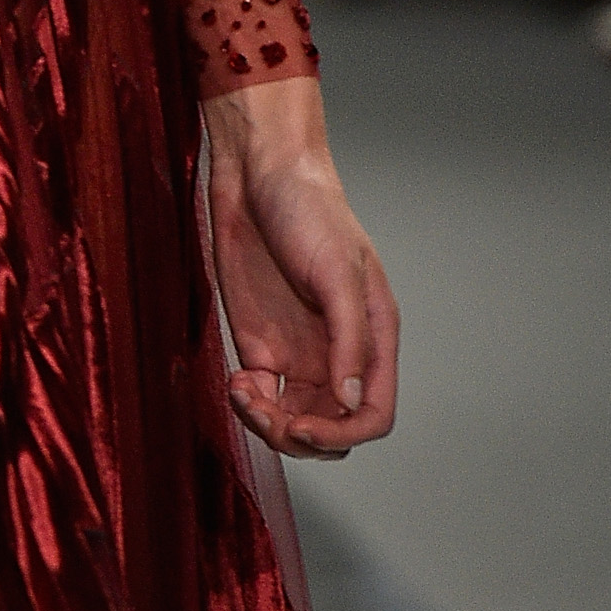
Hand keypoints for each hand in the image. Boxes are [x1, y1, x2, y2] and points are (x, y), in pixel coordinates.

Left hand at [204, 77, 397, 461]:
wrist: (256, 172)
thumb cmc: (309, 209)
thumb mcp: (336, 271)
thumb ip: (347, 339)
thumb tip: (349, 402)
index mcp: (370, 338)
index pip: (373, 414)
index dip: (344, 434)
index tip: (305, 425)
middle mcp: (336, 353)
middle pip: (333, 428)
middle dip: (303, 437)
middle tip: (267, 412)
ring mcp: (297, 352)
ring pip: (295, 421)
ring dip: (271, 427)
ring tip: (246, 396)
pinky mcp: (259, 344)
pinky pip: (261, 398)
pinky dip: (249, 405)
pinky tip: (237, 383)